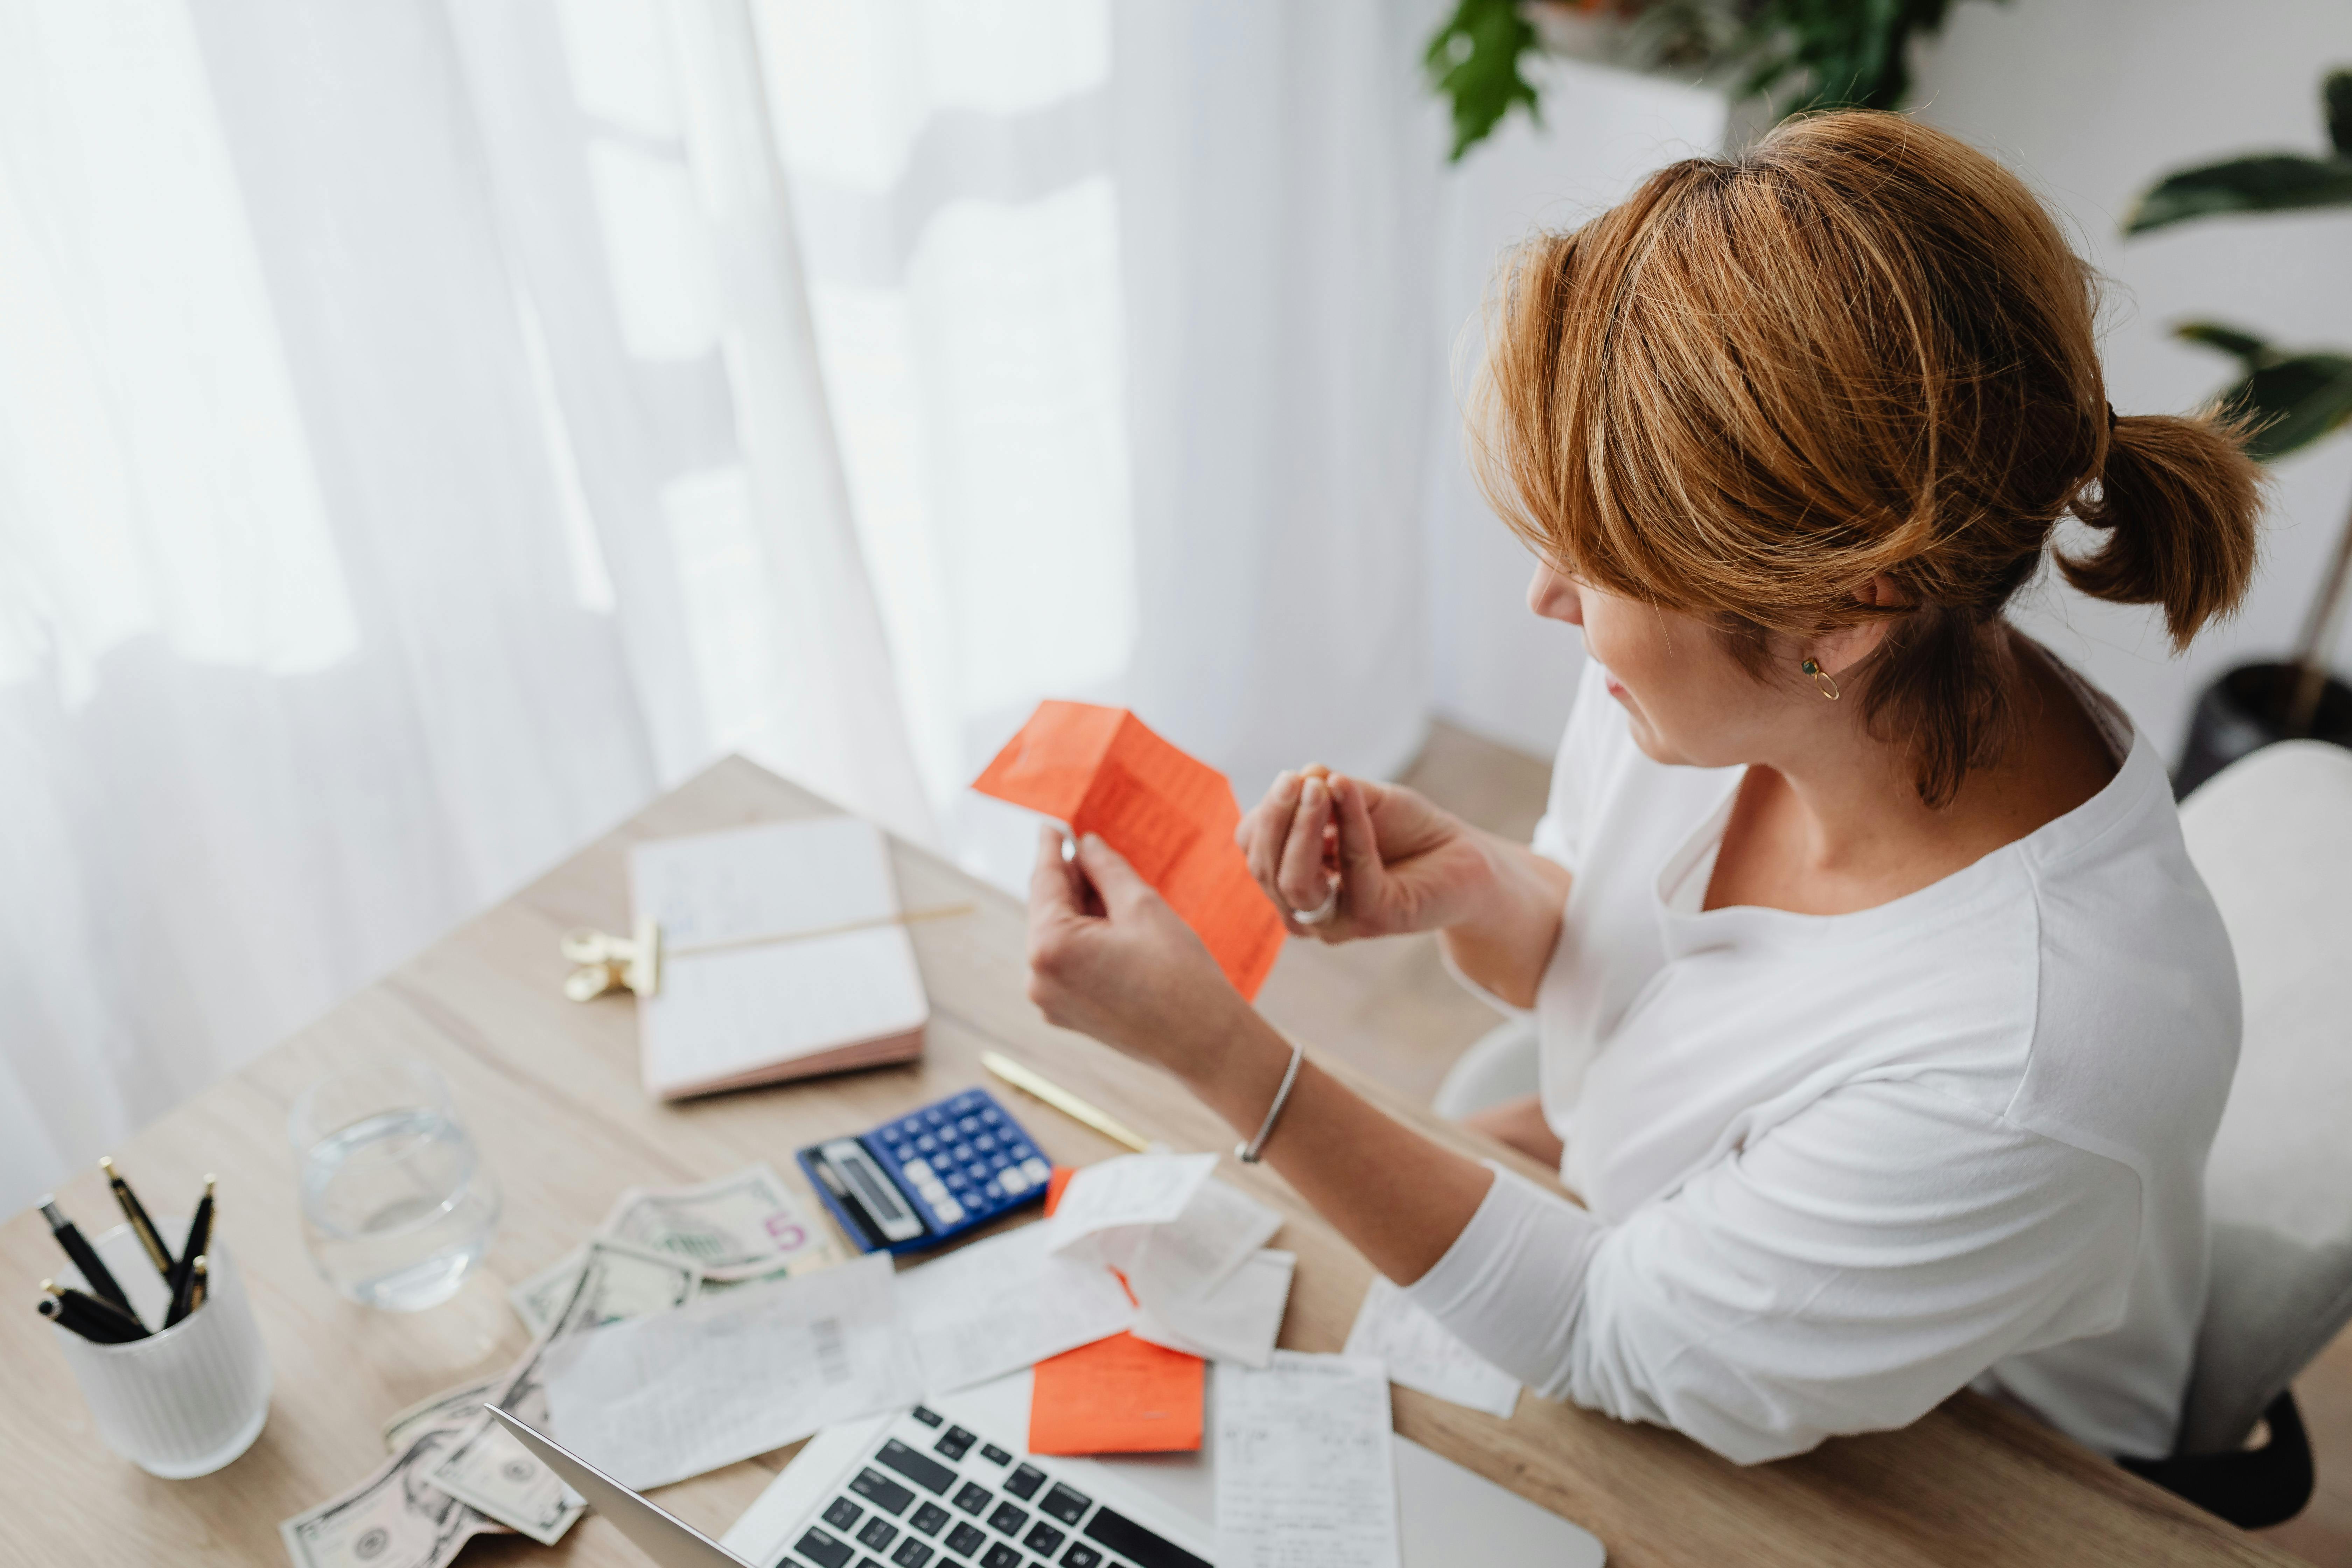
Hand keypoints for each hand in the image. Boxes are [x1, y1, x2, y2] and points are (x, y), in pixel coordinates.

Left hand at [1025, 827, 1252, 1082]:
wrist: (1206, 1044)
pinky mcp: (1065, 1014)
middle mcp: (1037, 977)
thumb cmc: (1180, 975)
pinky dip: (1083, 939)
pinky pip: (1066, 963)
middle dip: (1071, 880)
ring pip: (1057, 936)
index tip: (1053, 824)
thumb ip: (1105, 868)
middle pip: (1048, 910)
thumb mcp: (1142, 906)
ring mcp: (1048, 1001)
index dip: (1051, 847)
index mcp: (1050, 947)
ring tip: (1113, 890)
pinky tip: (1113, 925)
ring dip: (1080, 910)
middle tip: (1094, 851)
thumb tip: (1084, 844)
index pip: (1044, 881)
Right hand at [1236, 767, 1494, 942]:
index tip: (1291, 778)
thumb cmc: (1406, 829)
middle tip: (1296, 779)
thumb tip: (1304, 775)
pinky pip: (1352, 872)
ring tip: (1320, 786)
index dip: (1265, 815)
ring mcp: (1338, 921)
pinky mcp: (1374, 919)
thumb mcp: (1359, 799)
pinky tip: (1349, 792)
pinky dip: (1349, 827)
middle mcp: (1306, 908)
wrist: (1463, 856)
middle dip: (1276, 819)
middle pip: (1265, 869)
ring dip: (1302, 827)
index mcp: (1292, 877)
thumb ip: (1328, 790)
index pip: (1255, 851)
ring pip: (1294, 882)